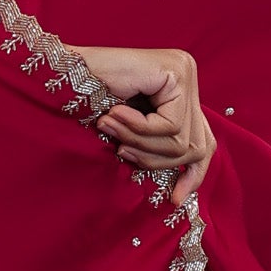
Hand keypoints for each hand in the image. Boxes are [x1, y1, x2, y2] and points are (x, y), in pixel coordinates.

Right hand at [64, 44, 216, 209]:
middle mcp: (189, 76)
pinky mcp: (176, 72)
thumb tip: (183, 194)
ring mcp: (185, 71)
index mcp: (182, 91)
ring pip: (182, 140)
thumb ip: (160, 149)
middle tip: (121, 150)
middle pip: (195, 146)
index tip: (175, 199)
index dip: (193, 174)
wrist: (65, 72)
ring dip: (141, 143)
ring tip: (111, 128)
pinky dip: (139, 128)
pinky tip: (115, 113)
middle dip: (155, 158)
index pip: (205, 141)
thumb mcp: (134, 134)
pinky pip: (170, 124)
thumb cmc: (91, 103)